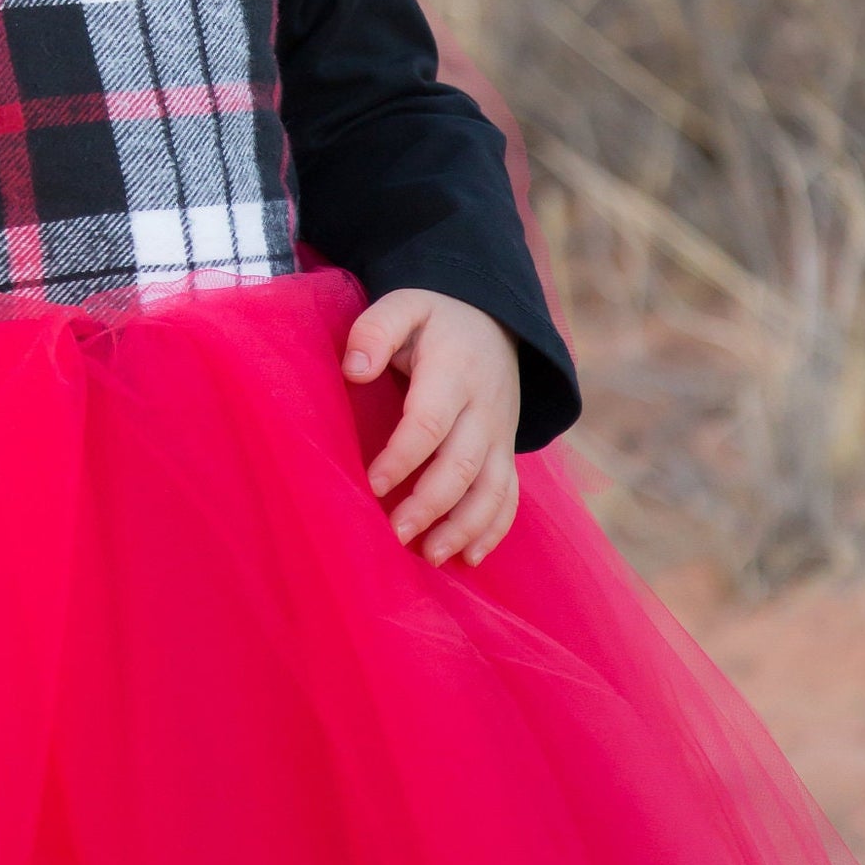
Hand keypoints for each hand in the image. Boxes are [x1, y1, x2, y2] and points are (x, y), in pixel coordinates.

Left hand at [343, 289, 521, 567]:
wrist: (494, 320)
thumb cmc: (435, 319)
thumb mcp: (404, 305)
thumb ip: (376, 330)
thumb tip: (353, 369)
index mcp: (454, 371)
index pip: (429, 422)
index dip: (402, 458)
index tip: (371, 484)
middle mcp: (484, 408)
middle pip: (462, 465)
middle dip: (430, 505)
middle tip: (394, 534)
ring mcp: (500, 434)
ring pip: (492, 489)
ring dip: (464, 528)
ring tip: (429, 556)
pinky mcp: (507, 452)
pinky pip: (510, 496)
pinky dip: (494, 529)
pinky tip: (469, 558)